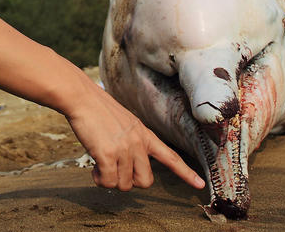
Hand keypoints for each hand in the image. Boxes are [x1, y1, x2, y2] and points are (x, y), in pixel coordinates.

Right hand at [65, 82, 204, 190]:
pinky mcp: (109, 155)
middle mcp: (139, 143)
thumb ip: (133, 143)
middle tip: (115, 169)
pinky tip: (94, 165)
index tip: (200, 184)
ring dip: (110, 179)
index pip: (171, 157)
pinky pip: (108, 182)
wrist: (83, 99)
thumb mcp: (126, 124)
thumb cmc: (99, 111)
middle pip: (145, 182)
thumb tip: (128, 168)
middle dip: (129, 181)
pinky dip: (99, 179)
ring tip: (101, 161)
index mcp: (146, 135)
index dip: (186, 173)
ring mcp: (125, 149)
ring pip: (124, 185)